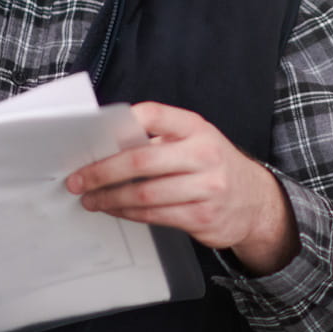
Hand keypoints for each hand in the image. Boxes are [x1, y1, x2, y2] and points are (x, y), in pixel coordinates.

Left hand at [65, 103, 299, 274]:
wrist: (254, 201)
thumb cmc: (212, 166)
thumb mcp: (194, 141)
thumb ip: (159, 139)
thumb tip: (106, 146)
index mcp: (196, 128)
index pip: (154, 115)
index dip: (123, 123)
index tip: (94, 136)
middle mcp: (204, 155)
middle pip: (141, 161)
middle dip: (102, 172)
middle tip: (78, 179)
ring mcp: (206, 188)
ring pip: (144, 194)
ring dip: (109, 198)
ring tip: (90, 199)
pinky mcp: (202, 217)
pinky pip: (154, 216)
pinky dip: (127, 213)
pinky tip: (115, 209)